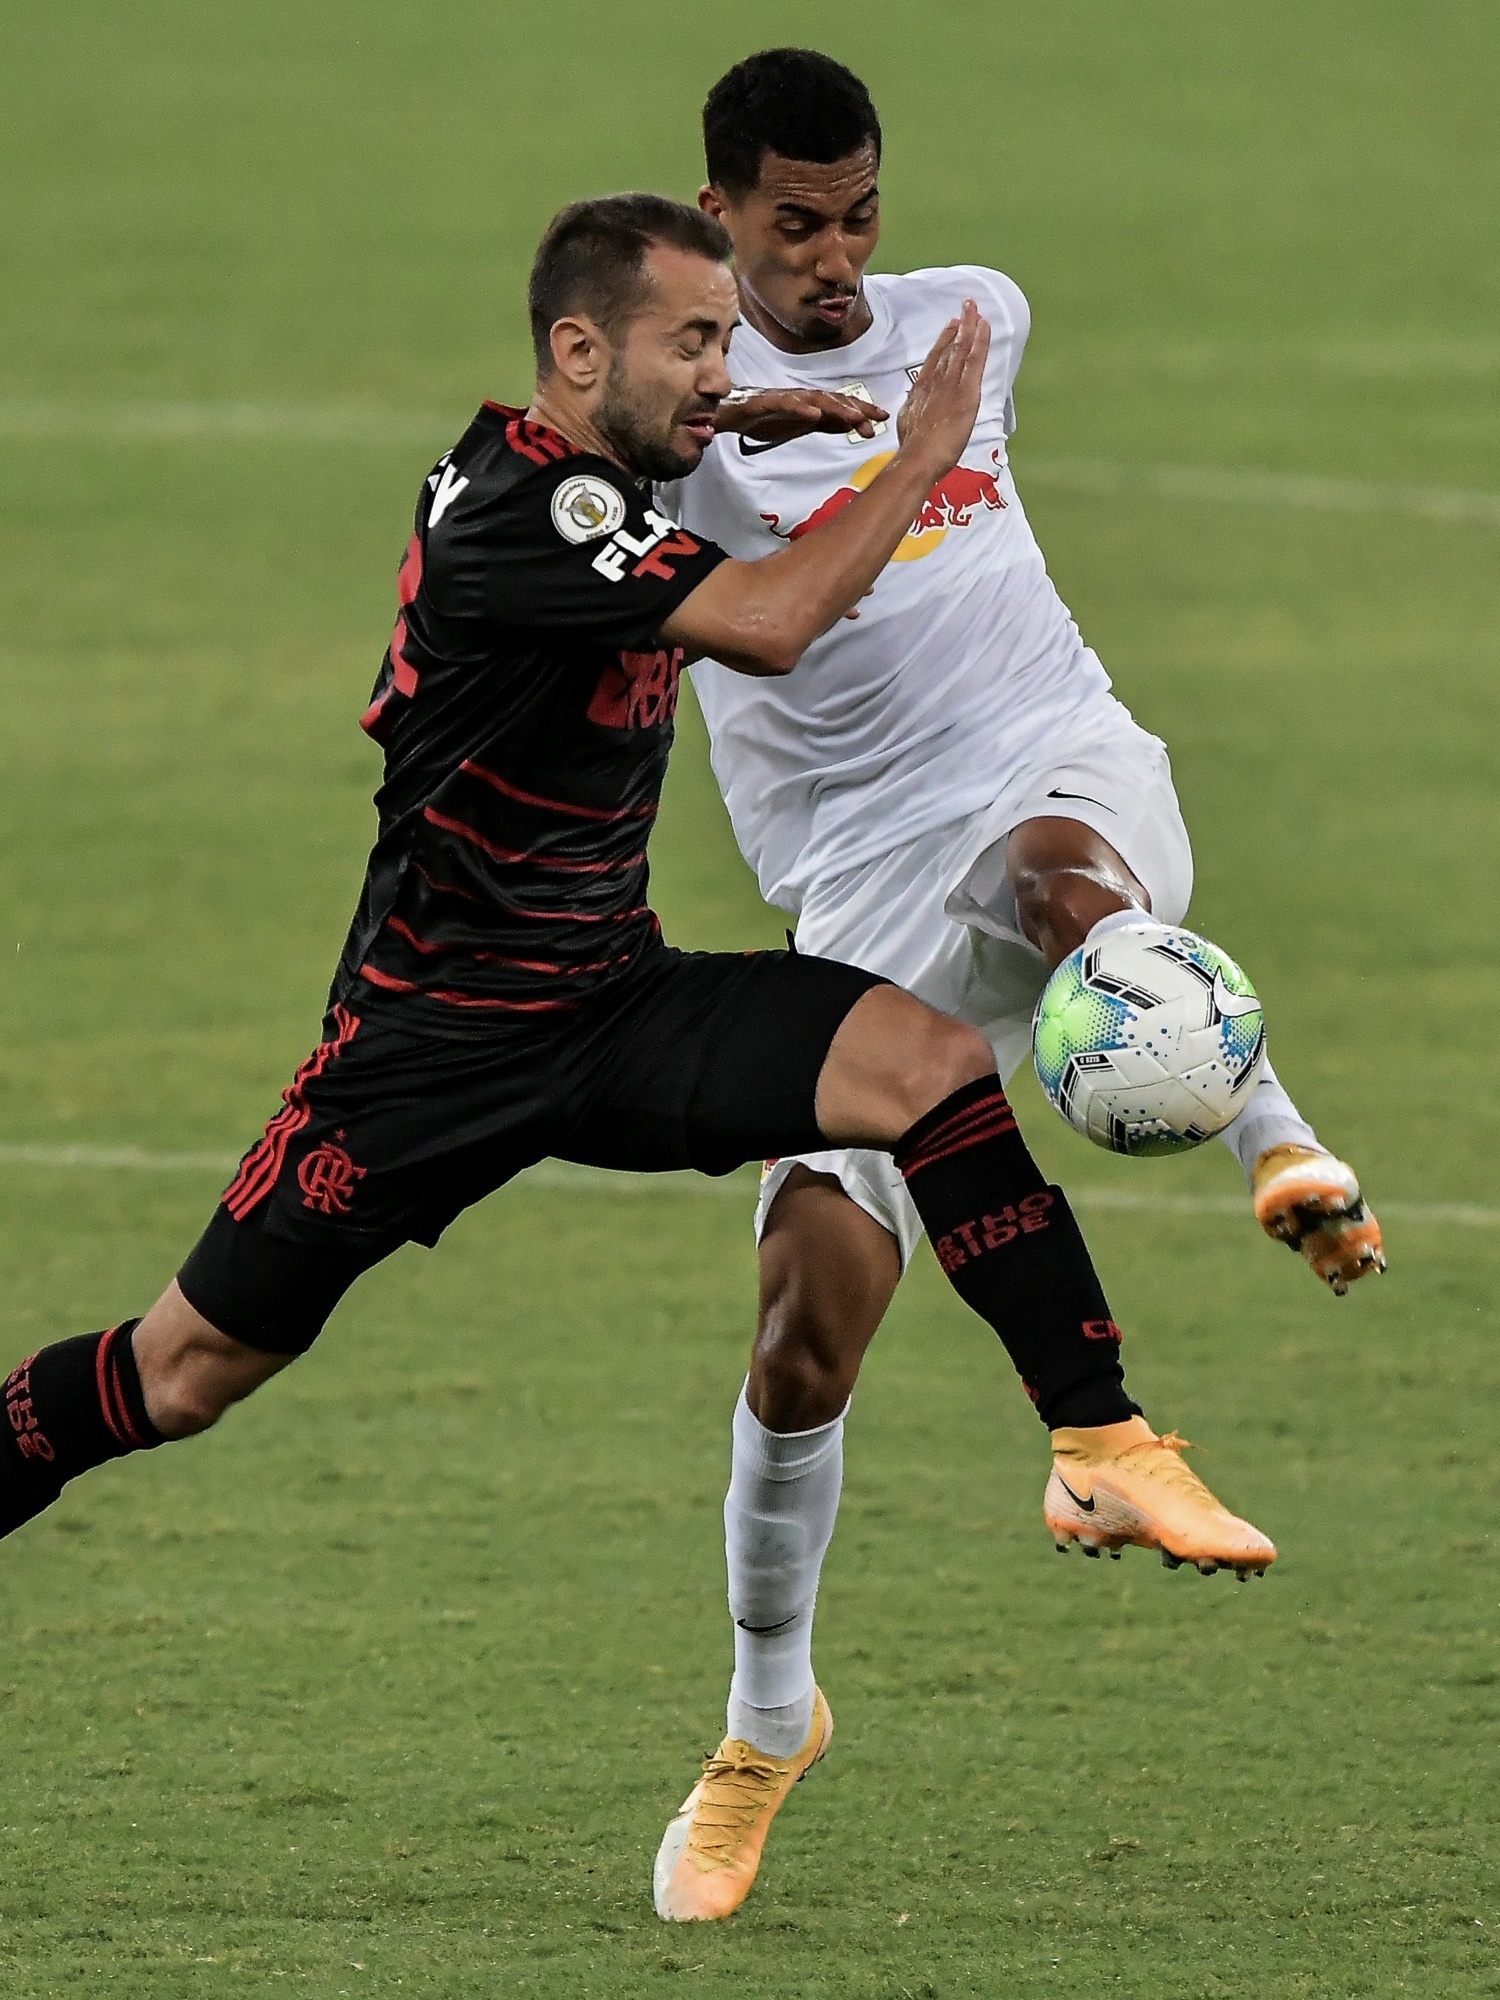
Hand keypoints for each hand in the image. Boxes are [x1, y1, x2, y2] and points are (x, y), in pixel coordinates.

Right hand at [713, 388, 888, 448]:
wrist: (731, 414)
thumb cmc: (765, 418)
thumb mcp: (802, 426)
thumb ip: (825, 425)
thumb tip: (851, 427)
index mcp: (811, 405)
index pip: (842, 406)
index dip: (863, 410)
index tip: (883, 418)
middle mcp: (802, 398)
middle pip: (834, 400)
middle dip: (857, 408)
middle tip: (876, 418)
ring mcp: (786, 398)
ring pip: (815, 399)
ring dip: (836, 407)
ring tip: (853, 416)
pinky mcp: (767, 402)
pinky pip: (786, 404)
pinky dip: (801, 408)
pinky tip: (814, 414)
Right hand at [895, 300, 989, 476]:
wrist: (918, 457)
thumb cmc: (912, 450)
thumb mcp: (907, 425)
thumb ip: (912, 412)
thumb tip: (912, 412)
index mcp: (922, 390)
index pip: (935, 359)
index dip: (943, 341)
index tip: (950, 326)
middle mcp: (935, 381)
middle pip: (949, 348)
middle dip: (959, 326)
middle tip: (966, 307)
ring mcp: (951, 384)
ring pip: (961, 348)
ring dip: (969, 326)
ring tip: (975, 308)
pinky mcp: (966, 391)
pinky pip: (974, 358)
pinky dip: (980, 339)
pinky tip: (985, 325)